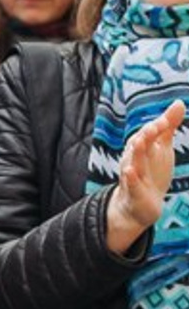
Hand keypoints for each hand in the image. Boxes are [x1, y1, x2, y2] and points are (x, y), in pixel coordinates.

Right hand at [108, 101, 183, 252]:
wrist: (140, 206)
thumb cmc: (151, 173)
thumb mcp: (161, 148)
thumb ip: (168, 126)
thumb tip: (179, 102)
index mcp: (141, 148)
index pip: (147, 134)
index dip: (156, 127)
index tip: (166, 121)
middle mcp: (134, 160)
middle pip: (138, 145)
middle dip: (145, 136)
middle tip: (156, 126)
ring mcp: (132, 176)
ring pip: (133, 162)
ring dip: (136, 152)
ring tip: (140, 141)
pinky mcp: (133, 193)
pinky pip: (130, 185)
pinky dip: (129, 178)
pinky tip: (130, 171)